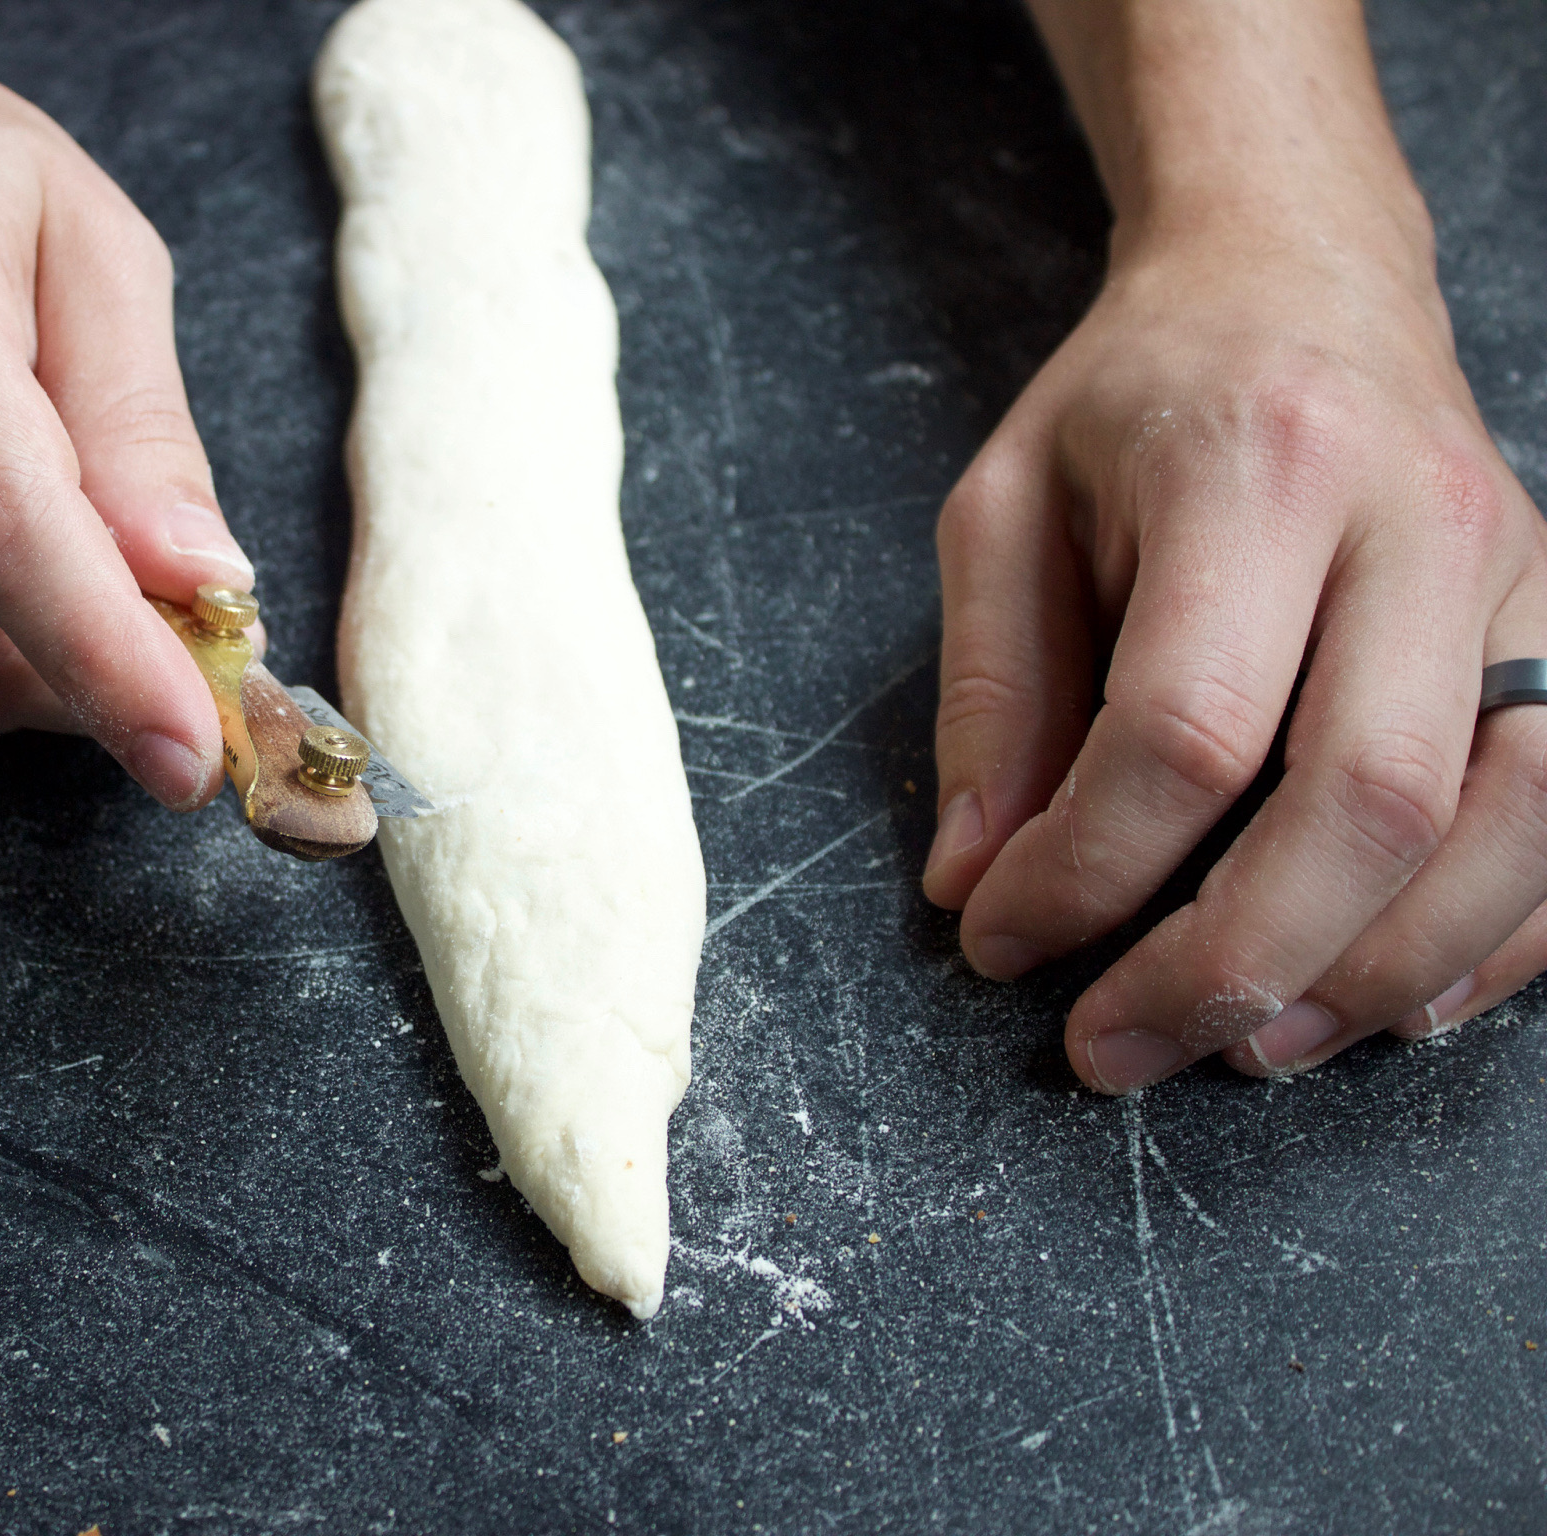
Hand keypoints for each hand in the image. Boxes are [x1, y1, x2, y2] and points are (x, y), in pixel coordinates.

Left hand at [922, 208, 1546, 1091]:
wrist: (1299, 278)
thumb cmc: (1133, 405)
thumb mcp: (1003, 515)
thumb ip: (991, 699)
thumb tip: (975, 883)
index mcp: (1256, 470)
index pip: (1185, 730)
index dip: (1087, 871)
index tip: (1002, 939)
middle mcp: (1420, 521)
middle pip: (1365, 799)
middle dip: (1234, 961)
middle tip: (1120, 1048)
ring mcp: (1527, 573)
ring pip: (1509, 825)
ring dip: (1378, 975)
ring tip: (1247, 1047)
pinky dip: (1500, 936)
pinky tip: (1394, 1000)